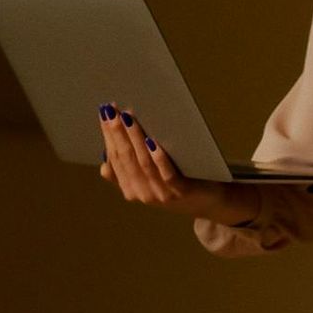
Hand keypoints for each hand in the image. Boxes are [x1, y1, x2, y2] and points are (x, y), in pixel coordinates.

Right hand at [96, 109, 260, 227]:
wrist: (209, 202)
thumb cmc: (177, 183)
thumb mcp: (149, 180)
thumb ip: (128, 173)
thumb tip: (104, 163)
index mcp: (131, 189)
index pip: (115, 158)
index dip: (108, 135)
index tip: (104, 113)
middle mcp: (143, 193)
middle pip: (126, 159)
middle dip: (117, 133)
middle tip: (112, 110)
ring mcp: (162, 194)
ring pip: (144, 163)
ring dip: (135, 138)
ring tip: (129, 118)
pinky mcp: (182, 191)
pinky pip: (167, 174)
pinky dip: (159, 158)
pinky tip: (153, 142)